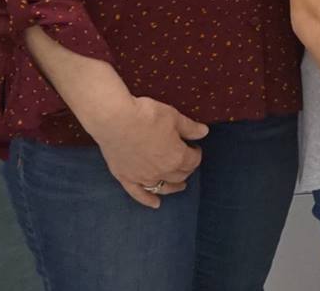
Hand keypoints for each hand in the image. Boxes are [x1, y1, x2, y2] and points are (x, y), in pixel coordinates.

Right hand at [85, 95, 207, 208]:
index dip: (196, 153)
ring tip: (180, 186)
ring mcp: (142, 177)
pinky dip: (148, 200)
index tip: (194, 147)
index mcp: (177, 157)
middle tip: (187, 162)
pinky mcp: (125, 177)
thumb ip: (190, 128)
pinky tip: (155, 204)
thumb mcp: (174, 117)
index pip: (193, 160)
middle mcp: (161, 171)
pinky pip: (138, 194)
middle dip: (187, 169)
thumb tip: (204, 132)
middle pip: (180, 175)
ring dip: (173, 187)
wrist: (114, 119)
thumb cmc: (146, 115)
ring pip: (163, 187)